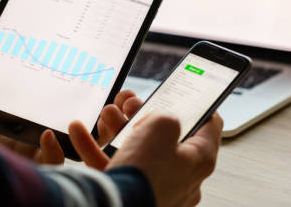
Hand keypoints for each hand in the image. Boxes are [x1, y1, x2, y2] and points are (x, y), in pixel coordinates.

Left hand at [0, 0, 142, 164]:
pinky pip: (53, 162)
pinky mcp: (27, 158)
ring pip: (84, 141)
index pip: (81, 86)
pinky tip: (48, 134)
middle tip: (126, 96)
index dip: (105, 82)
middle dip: (117, 111)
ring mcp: (40, 137)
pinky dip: (57, 150)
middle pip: (92, 115)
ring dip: (103, 132)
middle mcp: (46, 114)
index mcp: (42, 88)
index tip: (120, 70)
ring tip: (107, 114)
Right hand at [70, 112, 222, 206]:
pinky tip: (80, 131)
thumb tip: (158, 121)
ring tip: (106, 113)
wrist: (114, 206)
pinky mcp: (132, 195)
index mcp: (199, 160)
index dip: (199, 106)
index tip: (187, 95)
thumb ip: (166, 115)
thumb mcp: (162, 126)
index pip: (210, 127)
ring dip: (117, 128)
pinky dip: (96, 148)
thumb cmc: (145, 174)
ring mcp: (156, 188)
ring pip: (137, 151)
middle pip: (165, 138)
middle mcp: (181, 177)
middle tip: (130, 104)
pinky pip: (114, 167)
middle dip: (143, 116)